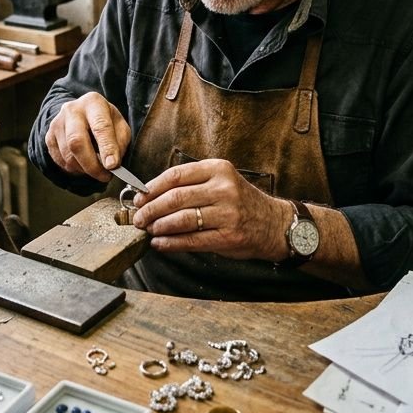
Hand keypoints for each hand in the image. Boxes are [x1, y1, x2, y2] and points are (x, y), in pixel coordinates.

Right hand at [45, 92, 131, 182]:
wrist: (82, 115)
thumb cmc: (105, 122)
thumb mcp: (120, 126)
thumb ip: (120, 142)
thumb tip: (112, 164)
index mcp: (93, 102)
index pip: (100, 126)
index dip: (107, 147)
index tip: (113, 166)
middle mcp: (72, 110)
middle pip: (77, 141)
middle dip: (92, 164)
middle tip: (105, 176)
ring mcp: (57, 123)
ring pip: (68, 155)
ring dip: (84, 169)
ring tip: (96, 170)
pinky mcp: (49, 137)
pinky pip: (60, 160)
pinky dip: (74, 169)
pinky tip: (83, 165)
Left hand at [132, 158, 291, 260]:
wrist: (273, 224)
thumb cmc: (241, 202)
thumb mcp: (221, 181)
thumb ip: (192, 185)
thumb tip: (151, 196)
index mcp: (218, 169)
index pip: (176, 175)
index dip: (153, 188)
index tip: (139, 197)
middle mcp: (223, 188)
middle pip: (176, 198)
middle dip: (151, 209)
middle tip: (138, 217)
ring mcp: (227, 213)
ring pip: (182, 219)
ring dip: (159, 226)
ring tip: (148, 230)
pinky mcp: (228, 236)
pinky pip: (192, 240)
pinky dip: (171, 243)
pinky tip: (160, 243)